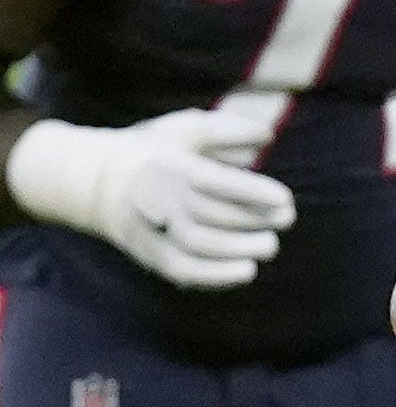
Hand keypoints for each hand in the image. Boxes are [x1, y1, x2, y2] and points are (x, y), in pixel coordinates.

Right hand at [4, 110, 294, 289]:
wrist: (99, 185)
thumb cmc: (156, 154)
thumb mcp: (184, 131)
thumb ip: (225, 131)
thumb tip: (266, 134)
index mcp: (167, 165)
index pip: (211, 180)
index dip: (250, 191)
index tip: (284, 198)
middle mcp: (157, 197)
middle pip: (209, 214)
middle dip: (254, 219)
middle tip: (286, 219)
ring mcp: (151, 229)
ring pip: (198, 244)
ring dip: (240, 248)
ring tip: (270, 244)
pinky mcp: (151, 256)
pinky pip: (183, 271)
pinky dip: (217, 276)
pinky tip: (247, 270)